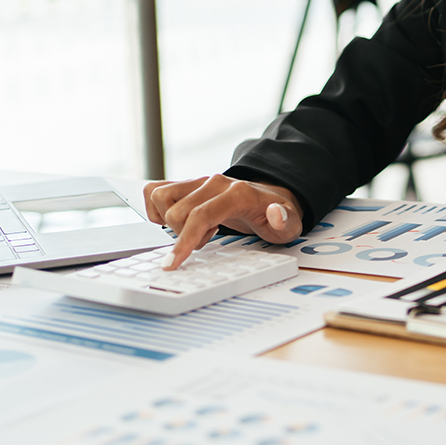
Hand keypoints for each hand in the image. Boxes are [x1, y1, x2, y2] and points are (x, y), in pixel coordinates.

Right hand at [143, 175, 303, 268]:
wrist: (269, 198)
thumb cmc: (276, 214)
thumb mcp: (289, 224)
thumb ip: (284, 220)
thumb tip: (276, 212)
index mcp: (238, 193)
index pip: (201, 214)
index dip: (185, 240)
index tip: (173, 262)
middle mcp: (215, 182)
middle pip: (177, 211)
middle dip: (184, 236)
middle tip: (207, 240)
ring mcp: (199, 181)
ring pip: (161, 196)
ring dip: (170, 221)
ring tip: (195, 230)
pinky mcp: (188, 184)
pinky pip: (156, 191)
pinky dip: (157, 209)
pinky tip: (177, 222)